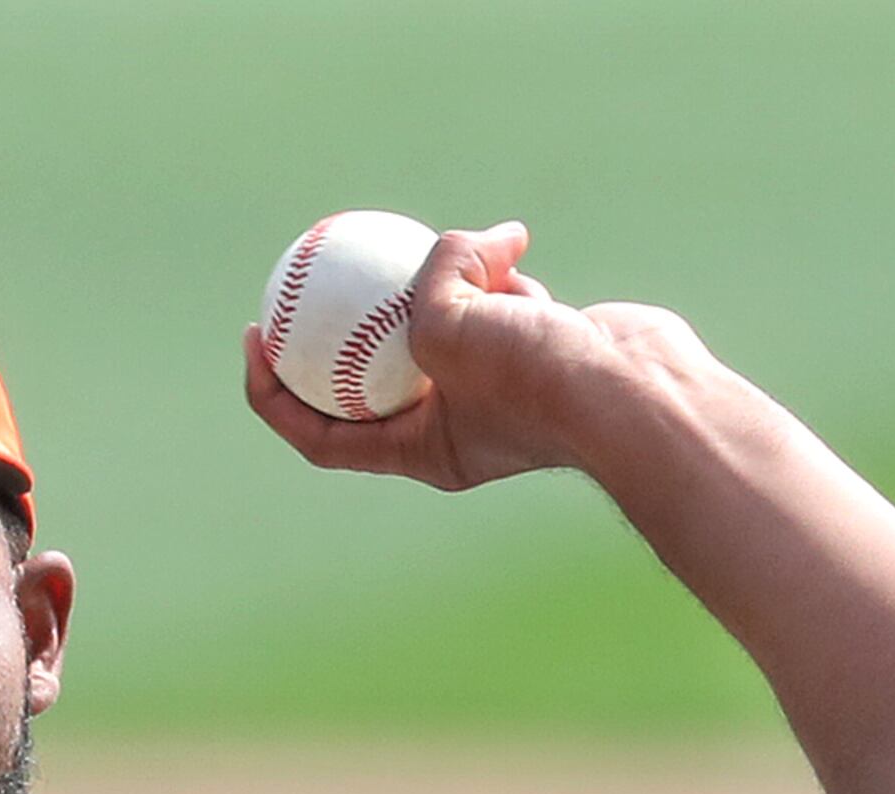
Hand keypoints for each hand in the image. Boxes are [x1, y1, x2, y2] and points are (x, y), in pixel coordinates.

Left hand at [242, 224, 704, 494]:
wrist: (638, 393)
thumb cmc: (538, 381)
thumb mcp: (450, 328)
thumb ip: (430, 281)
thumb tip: (460, 245)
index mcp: (417, 451)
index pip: (321, 432)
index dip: (274, 391)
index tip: (257, 337)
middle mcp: (452, 424)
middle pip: (374, 372)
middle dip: (348, 322)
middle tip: (315, 270)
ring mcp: (497, 385)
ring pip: (444, 322)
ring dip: (442, 279)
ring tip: (451, 245)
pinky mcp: (539, 348)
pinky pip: (500, 301)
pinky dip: (500, 272)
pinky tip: (510, 241)